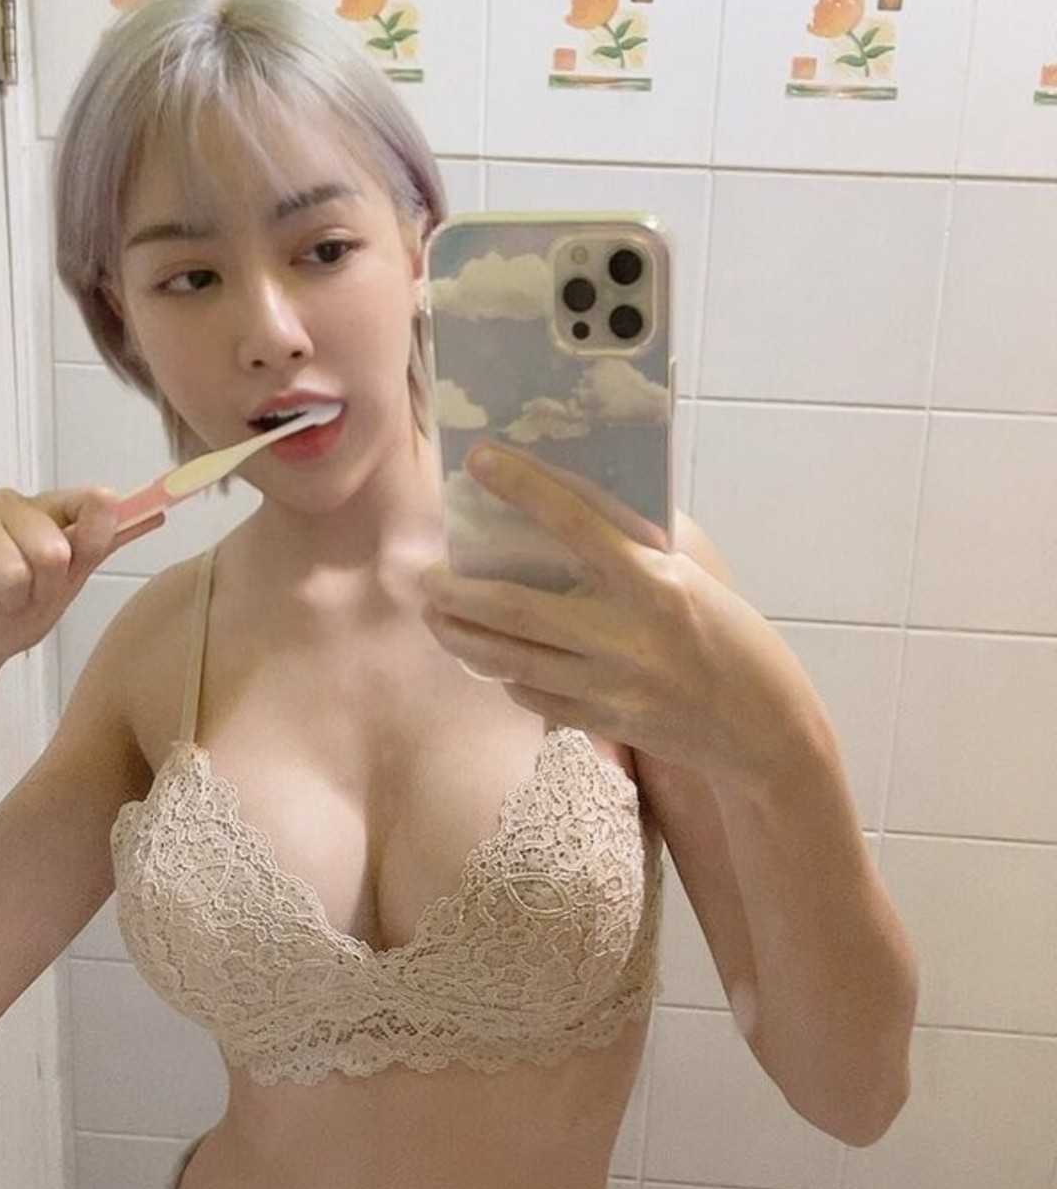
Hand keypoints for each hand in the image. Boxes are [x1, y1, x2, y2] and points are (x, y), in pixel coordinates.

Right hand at [0, 485, 163, 688]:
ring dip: (14, 599)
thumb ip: (104, 542)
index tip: (75, 562)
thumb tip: (155, 514)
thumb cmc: (24, 600)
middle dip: (46, 587)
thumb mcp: (73, 575)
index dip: (93, 538)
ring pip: (17, 572)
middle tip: (32, 593)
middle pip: (56, 551)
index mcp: (50, 506)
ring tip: (4, 597)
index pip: (94, 502)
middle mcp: (13, 505)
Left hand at [421, 446, 811, 785]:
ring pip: (512, 659)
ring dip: (463, 636)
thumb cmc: (735, 640)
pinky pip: (536, 697)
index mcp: (656, 584)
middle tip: (426, 576)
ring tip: (437, 616)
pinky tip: (492, 659)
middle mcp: (627, 635)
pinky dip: (507, 675)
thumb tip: (586, 508)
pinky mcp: (605, 722)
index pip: (577, 524)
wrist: (763, 728)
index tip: (480, 460)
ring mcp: (611, 685)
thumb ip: (643, 551)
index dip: (524, 487)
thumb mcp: (697, 581)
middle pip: (516, 609)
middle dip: (458, 592)